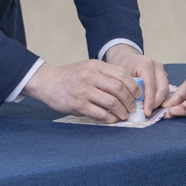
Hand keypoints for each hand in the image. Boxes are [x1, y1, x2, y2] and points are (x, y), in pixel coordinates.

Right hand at [23, 58, 137, 122]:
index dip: (133, 86)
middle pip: (119, 89)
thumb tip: (128, 87)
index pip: (121, 74)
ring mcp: (84, 91)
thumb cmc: (71, 76)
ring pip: (112, 102)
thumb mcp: (88, 67)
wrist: (47, 82)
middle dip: (130, 101)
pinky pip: (100, 114)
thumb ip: (105, 74)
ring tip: (124, 115)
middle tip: (133, 107)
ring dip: (122, 111)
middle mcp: (90, 77)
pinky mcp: (79, 105)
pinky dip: (110, 118)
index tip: (138, 94)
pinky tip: (113, 119)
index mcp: (95, 66)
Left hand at [102, 44, 169, 113]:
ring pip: (165, 89)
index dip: (150, 101)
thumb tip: (135, 106)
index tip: (146, 112)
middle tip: (148, 112)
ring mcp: (161, 70)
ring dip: (158, 101)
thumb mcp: (121, 76)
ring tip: (148, 109)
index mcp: (146, 64)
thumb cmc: (122, 66)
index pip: (151, 86)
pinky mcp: (163, 74)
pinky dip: (159, 97)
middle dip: (156, 103)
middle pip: (162, 89)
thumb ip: (129, 89)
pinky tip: (150, 104)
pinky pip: (164, 88)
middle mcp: (157, 66)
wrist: (126, 57)